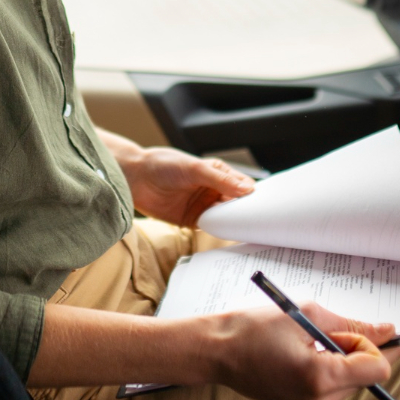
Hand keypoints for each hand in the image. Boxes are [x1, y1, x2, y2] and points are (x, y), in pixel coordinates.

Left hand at [113, 144, 254, 227]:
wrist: (135, 178)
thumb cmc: (162, 165)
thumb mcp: (194, 169)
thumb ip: (219, 179)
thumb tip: (247, 189)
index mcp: (217, 172)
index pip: (242, 185)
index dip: (253, 195)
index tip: (265, 206)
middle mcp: (212, 189)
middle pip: (236, 204)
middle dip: (246, 212)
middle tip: (261, 222)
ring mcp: (203, 205)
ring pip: (225, 216)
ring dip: (234, 222)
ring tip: (248, 231)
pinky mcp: (192, 219)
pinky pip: (210, 227)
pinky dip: (219, 230)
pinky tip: (227, 235)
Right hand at [210, 302, 399, 399]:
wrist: (219, 351)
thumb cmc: (254, 329)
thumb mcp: (307, 315)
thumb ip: (352, 325)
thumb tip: (386, 331)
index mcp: (320, 377)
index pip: (378, 368)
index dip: (374, 344)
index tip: (366, 329)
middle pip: (366, 376)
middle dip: (356, 349)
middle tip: (324, 331)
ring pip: (352, 383)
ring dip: (342, 360)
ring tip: (308, 344)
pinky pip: (335, 391)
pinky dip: (330, 371)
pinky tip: (304, 357)